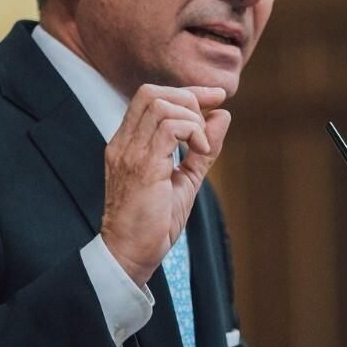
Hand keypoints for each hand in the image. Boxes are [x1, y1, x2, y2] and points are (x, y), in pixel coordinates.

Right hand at [100, 84, 231, 284]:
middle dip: (189, 98)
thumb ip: (202, 149)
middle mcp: (124, 142)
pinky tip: (201, 151)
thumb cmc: (154, 223)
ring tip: (202, 146)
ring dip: (192, 119)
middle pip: (152, 92)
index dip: (186, 92)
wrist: (131, 254)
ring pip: (161, 105)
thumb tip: (222, 115)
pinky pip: (169, 127)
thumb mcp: (185, 179)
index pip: (151, 97)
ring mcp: (129, 152)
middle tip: (211, 120)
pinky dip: (192, 131)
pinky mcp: (142, 165)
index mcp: (128, 143)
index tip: (216, 97)